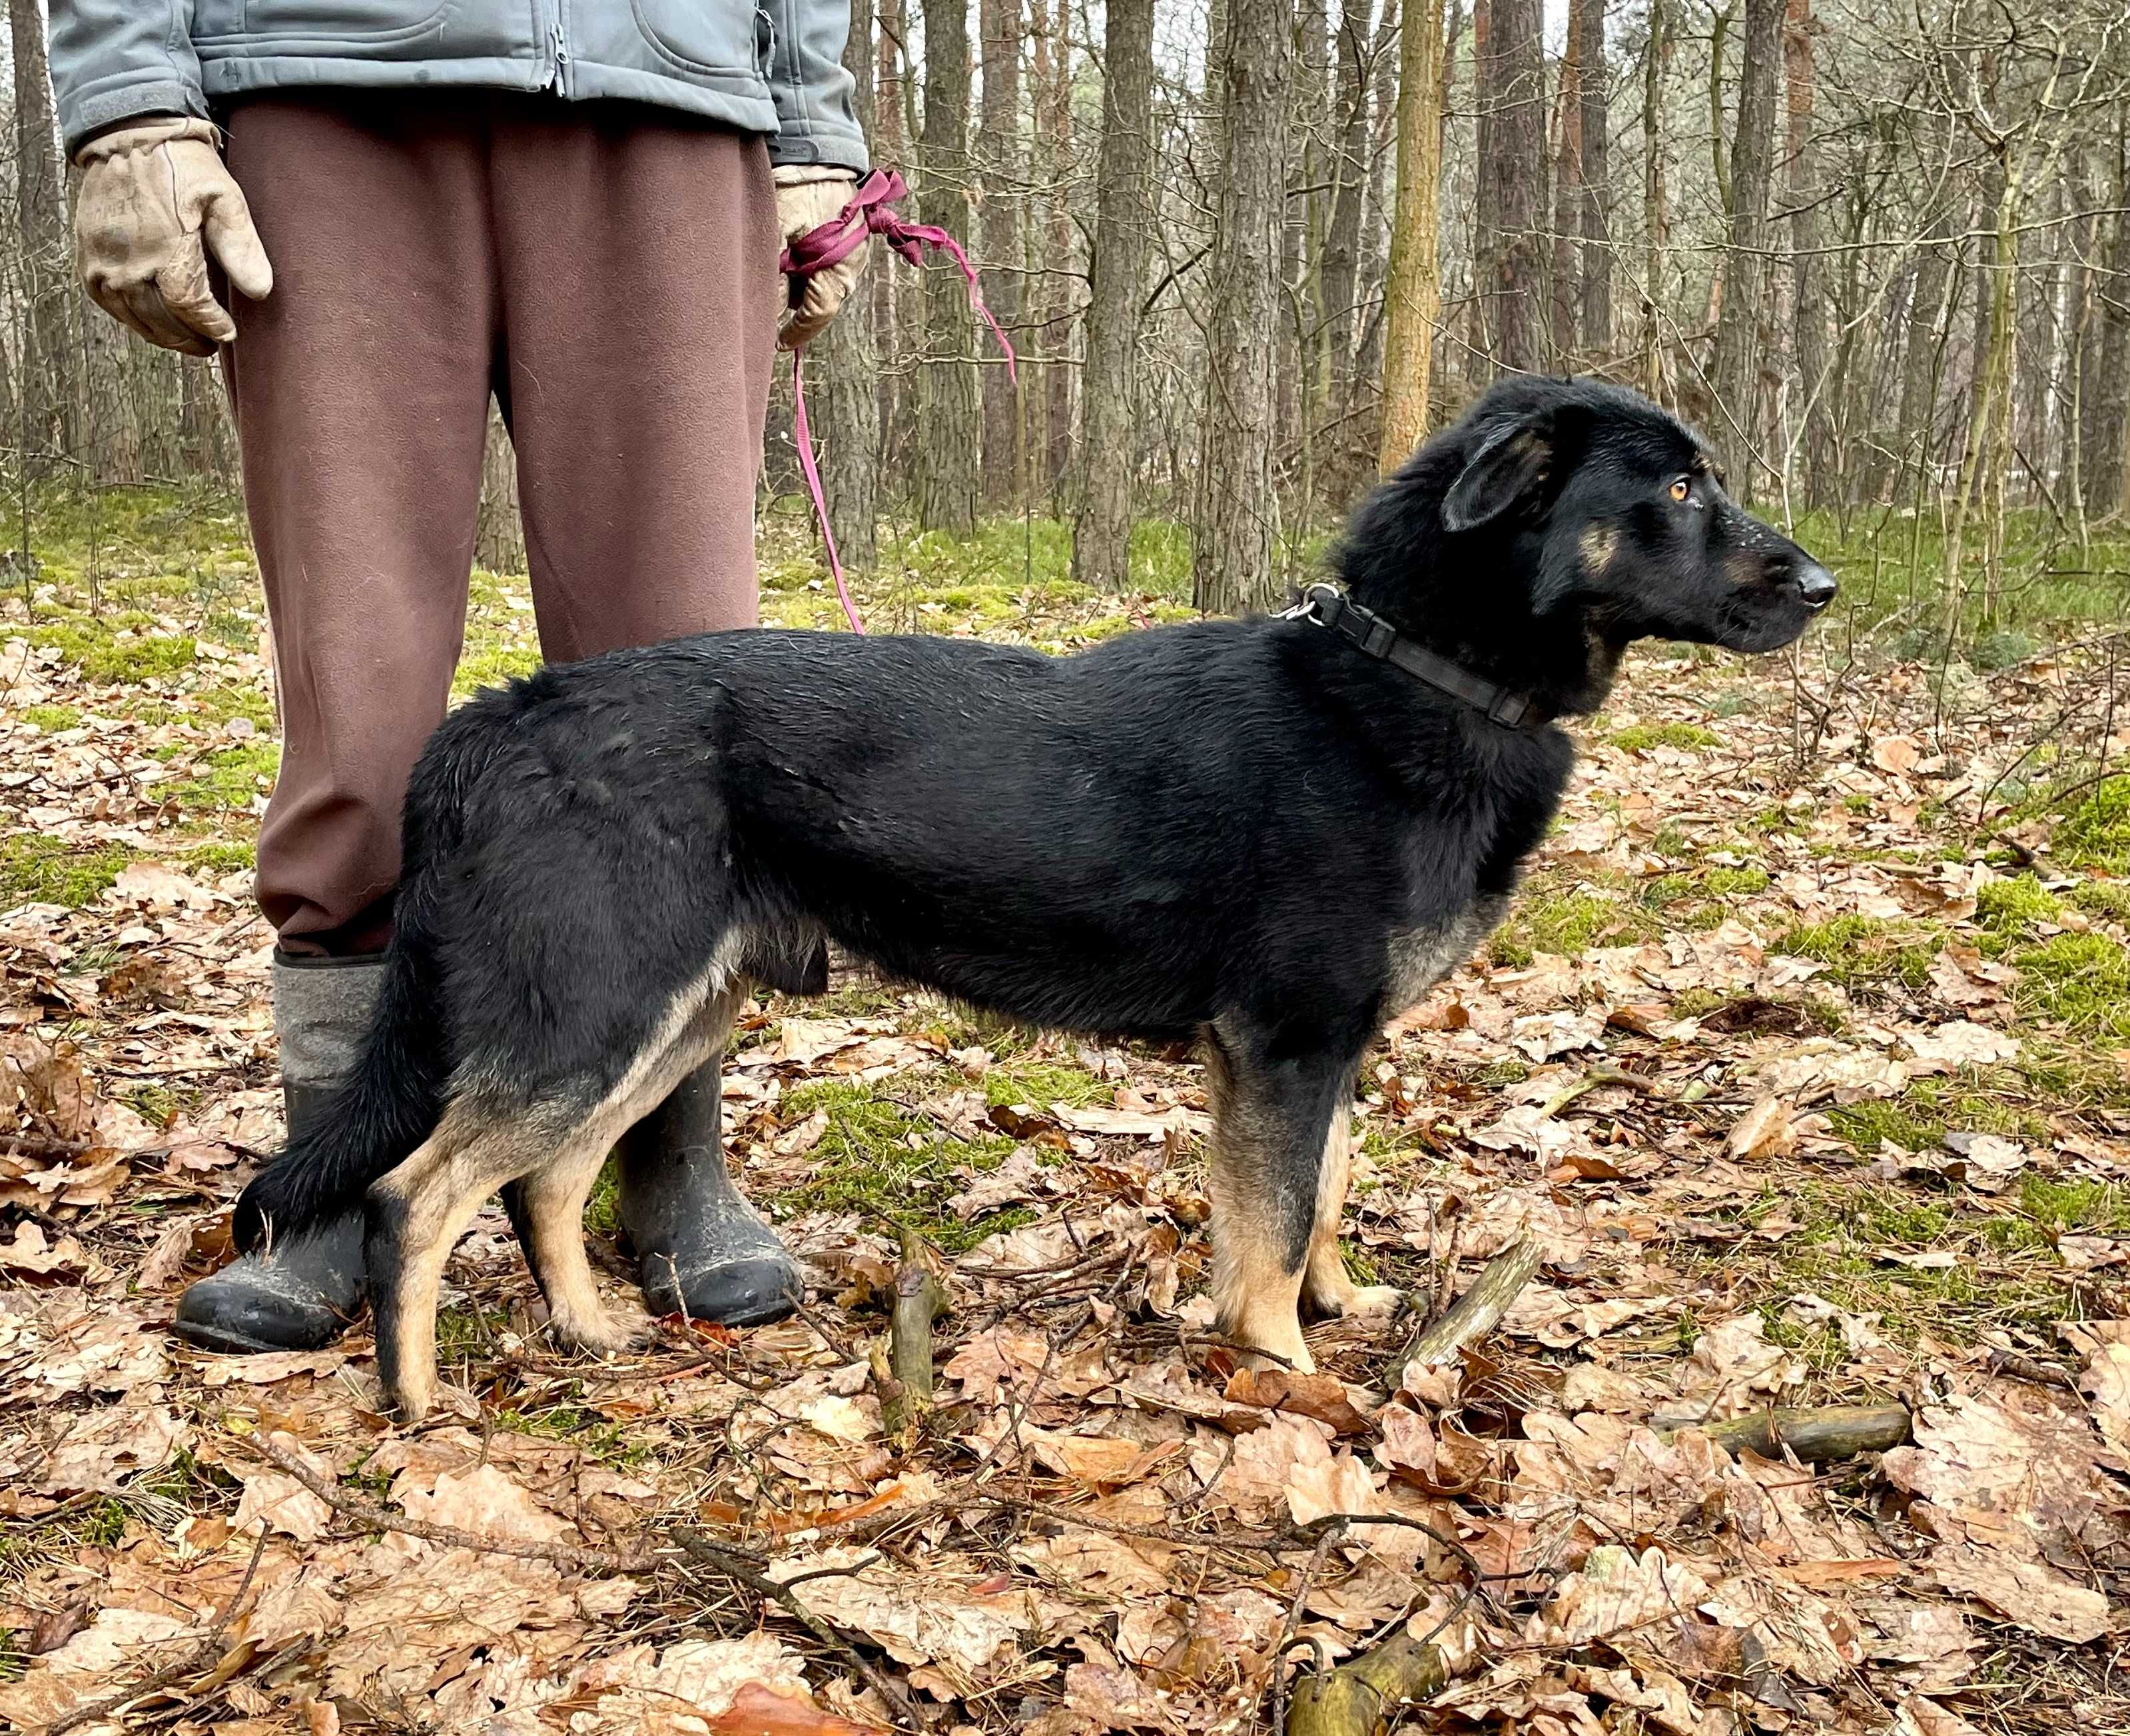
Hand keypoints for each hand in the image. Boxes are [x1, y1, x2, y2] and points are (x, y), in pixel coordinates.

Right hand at [74, 118, 272, 355]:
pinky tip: (152, 320)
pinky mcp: (87, 256)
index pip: (190, 307)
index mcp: (164, 249)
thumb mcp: (224, 199)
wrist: (129, 136)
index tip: (228, 332)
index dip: (210, 326)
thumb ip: (241, 247)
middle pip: (162, 320)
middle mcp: (127, 262)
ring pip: (134, 317)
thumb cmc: (182, 166)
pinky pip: (108, 302)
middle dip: (190, 338)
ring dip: (163, 335)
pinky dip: (132, 317)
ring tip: (187, 338)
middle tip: (210, 342)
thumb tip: (259, 292)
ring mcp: (102, 262)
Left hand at [774, 166, 865, 350]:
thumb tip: (770, 311)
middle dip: (796, 307)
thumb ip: (775, 276)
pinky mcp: (849, 231)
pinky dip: (808, 265)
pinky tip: (790, 254)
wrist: (818, 143)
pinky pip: (829, 261)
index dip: (796, 331)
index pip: (817, 315)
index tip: (776, 342)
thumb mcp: (778, 231)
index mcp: (838, 269)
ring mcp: (853, 248)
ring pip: (824, 281)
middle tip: (769, 306)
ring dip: (801, 284)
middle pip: (821, 300)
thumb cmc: (797, 186)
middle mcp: (852, 264)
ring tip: (776, 274)